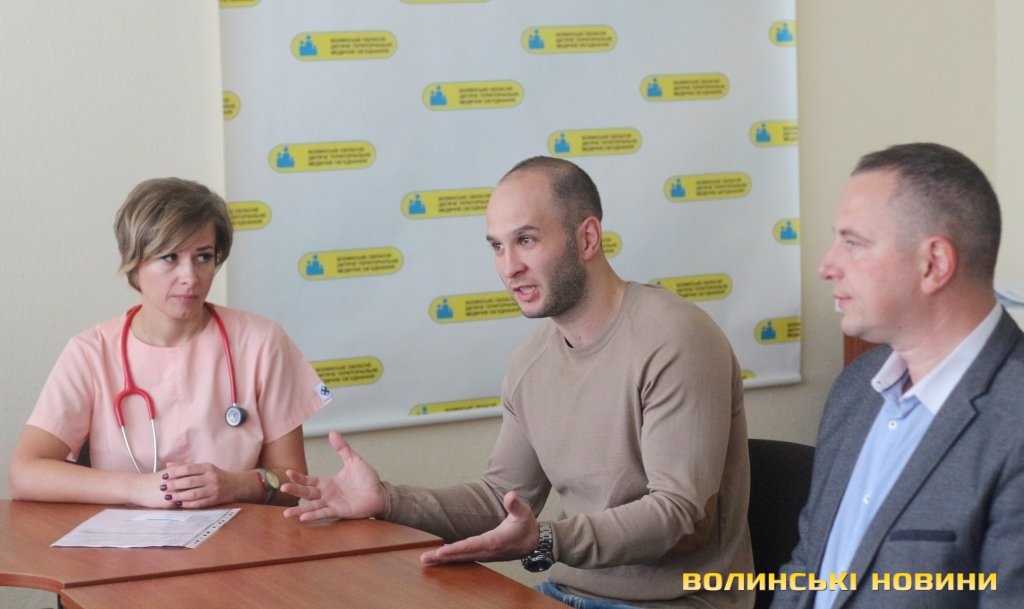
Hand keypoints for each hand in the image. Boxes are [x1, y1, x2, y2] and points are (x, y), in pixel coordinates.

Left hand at [159, 461, 244, 507]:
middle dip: (174, 484)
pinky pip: (198, 503)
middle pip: (189, 481)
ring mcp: (213, 490)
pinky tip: (178, 504)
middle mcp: (211, 478)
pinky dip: (187, 504)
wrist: (236, 486)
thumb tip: (168, 465)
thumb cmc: (216, 475)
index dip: (175, 472)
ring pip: (193, 494)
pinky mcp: (214, 500)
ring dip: (179, 496)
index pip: (188, 469)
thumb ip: (186, 466)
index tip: (164, 475)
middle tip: (162, 487)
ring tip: (168, 497)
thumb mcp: (204, 468)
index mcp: (208, 468)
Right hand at [281, 430, 386, 521]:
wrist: (380, 493)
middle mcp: (327, 494)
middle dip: (295, 491)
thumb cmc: (367, 479)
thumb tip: (332, 432)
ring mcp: (332, 503)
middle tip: (282, 488)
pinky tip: (304, 517)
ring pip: (312, 506)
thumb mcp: (353, 461)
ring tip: (286, 513)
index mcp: (328, 482)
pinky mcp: (340, 511)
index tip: (288, 472)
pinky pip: (325, 513)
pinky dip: (314, 515)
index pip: (309, 480)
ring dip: (300, 509)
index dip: (299, 477)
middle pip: (307, 493)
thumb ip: (342, 449)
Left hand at [420, 490, 538, 563]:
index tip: (440, 551)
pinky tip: (442, 557)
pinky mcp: (484, 555)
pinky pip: (466, 558)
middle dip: (443, 557)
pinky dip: (453, 559)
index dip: (455, 549)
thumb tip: (510, 495)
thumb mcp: (524, 512)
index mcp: (495, 540)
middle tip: (424, 558)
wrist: (535, 543)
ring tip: (427, 560)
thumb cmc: (526, 526)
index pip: (471, 545)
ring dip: (445, 560)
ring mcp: (485, 555)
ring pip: (462, 558)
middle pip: (462, 555)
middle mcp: (488, 551)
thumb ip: (515, 504)